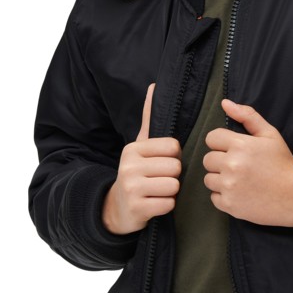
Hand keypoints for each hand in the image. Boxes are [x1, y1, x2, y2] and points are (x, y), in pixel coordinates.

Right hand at [102, 83, 182, 234]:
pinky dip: (166, 206)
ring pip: (174, 186)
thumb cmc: (136, 173)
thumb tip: (154, 84)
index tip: (161, 163)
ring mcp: (131, 188)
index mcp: (133, 148)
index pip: (173, 146)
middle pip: (176, 167)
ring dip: (171, 192)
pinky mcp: (137, 208)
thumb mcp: (140, 145)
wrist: (116, 208)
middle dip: (173, 176)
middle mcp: (129, 165)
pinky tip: (154, 204)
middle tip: (160, 179)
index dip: (174, 157)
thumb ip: (149, 117)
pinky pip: (169, 204)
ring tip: (157, 192)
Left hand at [203, 99, 292, 227]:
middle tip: (239, 166)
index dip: (222, 143)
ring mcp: (229, 187)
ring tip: (239, 180)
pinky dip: (224, 196)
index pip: (211, 138)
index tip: (235, 149)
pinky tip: (240, 193)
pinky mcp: (229, 205)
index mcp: (240, 145)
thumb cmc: (283, 164)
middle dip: (221, 161)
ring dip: (220, 179)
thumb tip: (224, 103)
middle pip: (208, 159)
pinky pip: (214, 197)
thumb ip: (247, 116)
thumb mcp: (270, 135)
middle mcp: (231, 165)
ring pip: (208, 178)